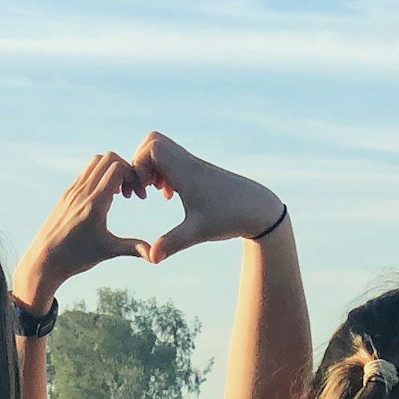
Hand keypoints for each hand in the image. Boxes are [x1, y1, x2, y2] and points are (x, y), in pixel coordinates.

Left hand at [18, 152, 148, 307]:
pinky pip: (85, 173)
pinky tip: (104, 198)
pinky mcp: (66, 195)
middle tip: (130, 191)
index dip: (133, 176)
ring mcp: (72, 191)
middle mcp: (82, 192)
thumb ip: (133, 248)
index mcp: (95, 203)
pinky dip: (99, 177)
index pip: (117, 168)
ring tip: (118, 194)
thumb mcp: (108, 251)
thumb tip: (155, 256)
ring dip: (111, 171)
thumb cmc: (76, 258)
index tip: (138, 195)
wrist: (43, 261)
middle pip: (108, 158)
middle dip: (125, 169)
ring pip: (95, 162)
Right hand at [131, 132, 283, 262]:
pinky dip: (165, 172)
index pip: (152, 147)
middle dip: (141, 163)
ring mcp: (194, 165)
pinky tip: (171, 194)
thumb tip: (150, 258)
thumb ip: (171, 243)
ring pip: (163, 149)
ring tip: (157, 192)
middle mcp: (188, 163)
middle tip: (146, 187)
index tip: (145, 191)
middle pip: (153, 141)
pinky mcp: (199, 172)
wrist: (259, 209)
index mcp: (186, 171)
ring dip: (152, 168)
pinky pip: (174, 160)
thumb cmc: (230, 218)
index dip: (138, 165)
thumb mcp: (197, 232)